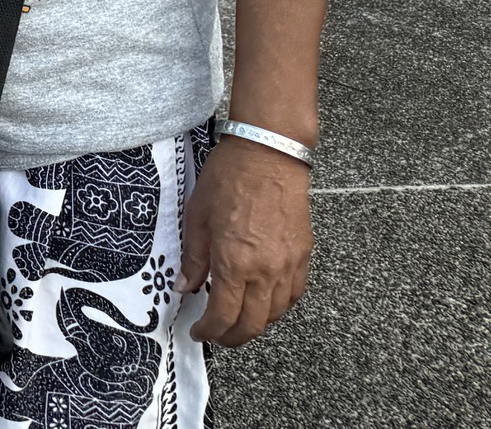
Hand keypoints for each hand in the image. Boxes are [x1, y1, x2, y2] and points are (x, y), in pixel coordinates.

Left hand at [180, 136, 313, 345]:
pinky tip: (264, 301)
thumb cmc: (228, 178)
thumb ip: (193, 258)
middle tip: (217, 334)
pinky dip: (278, 306)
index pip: (224, 315)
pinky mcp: (304, 256)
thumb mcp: (197, 216)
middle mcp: (266, 271)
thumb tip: (186, 286)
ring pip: (276, 314)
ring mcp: (289, 265)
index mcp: (235, 263)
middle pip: (253, 324)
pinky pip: (294, 295)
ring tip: (237, 318)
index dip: (210, 331)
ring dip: (255, 323)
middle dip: (232, 337)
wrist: (268, 154)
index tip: (199, 332)